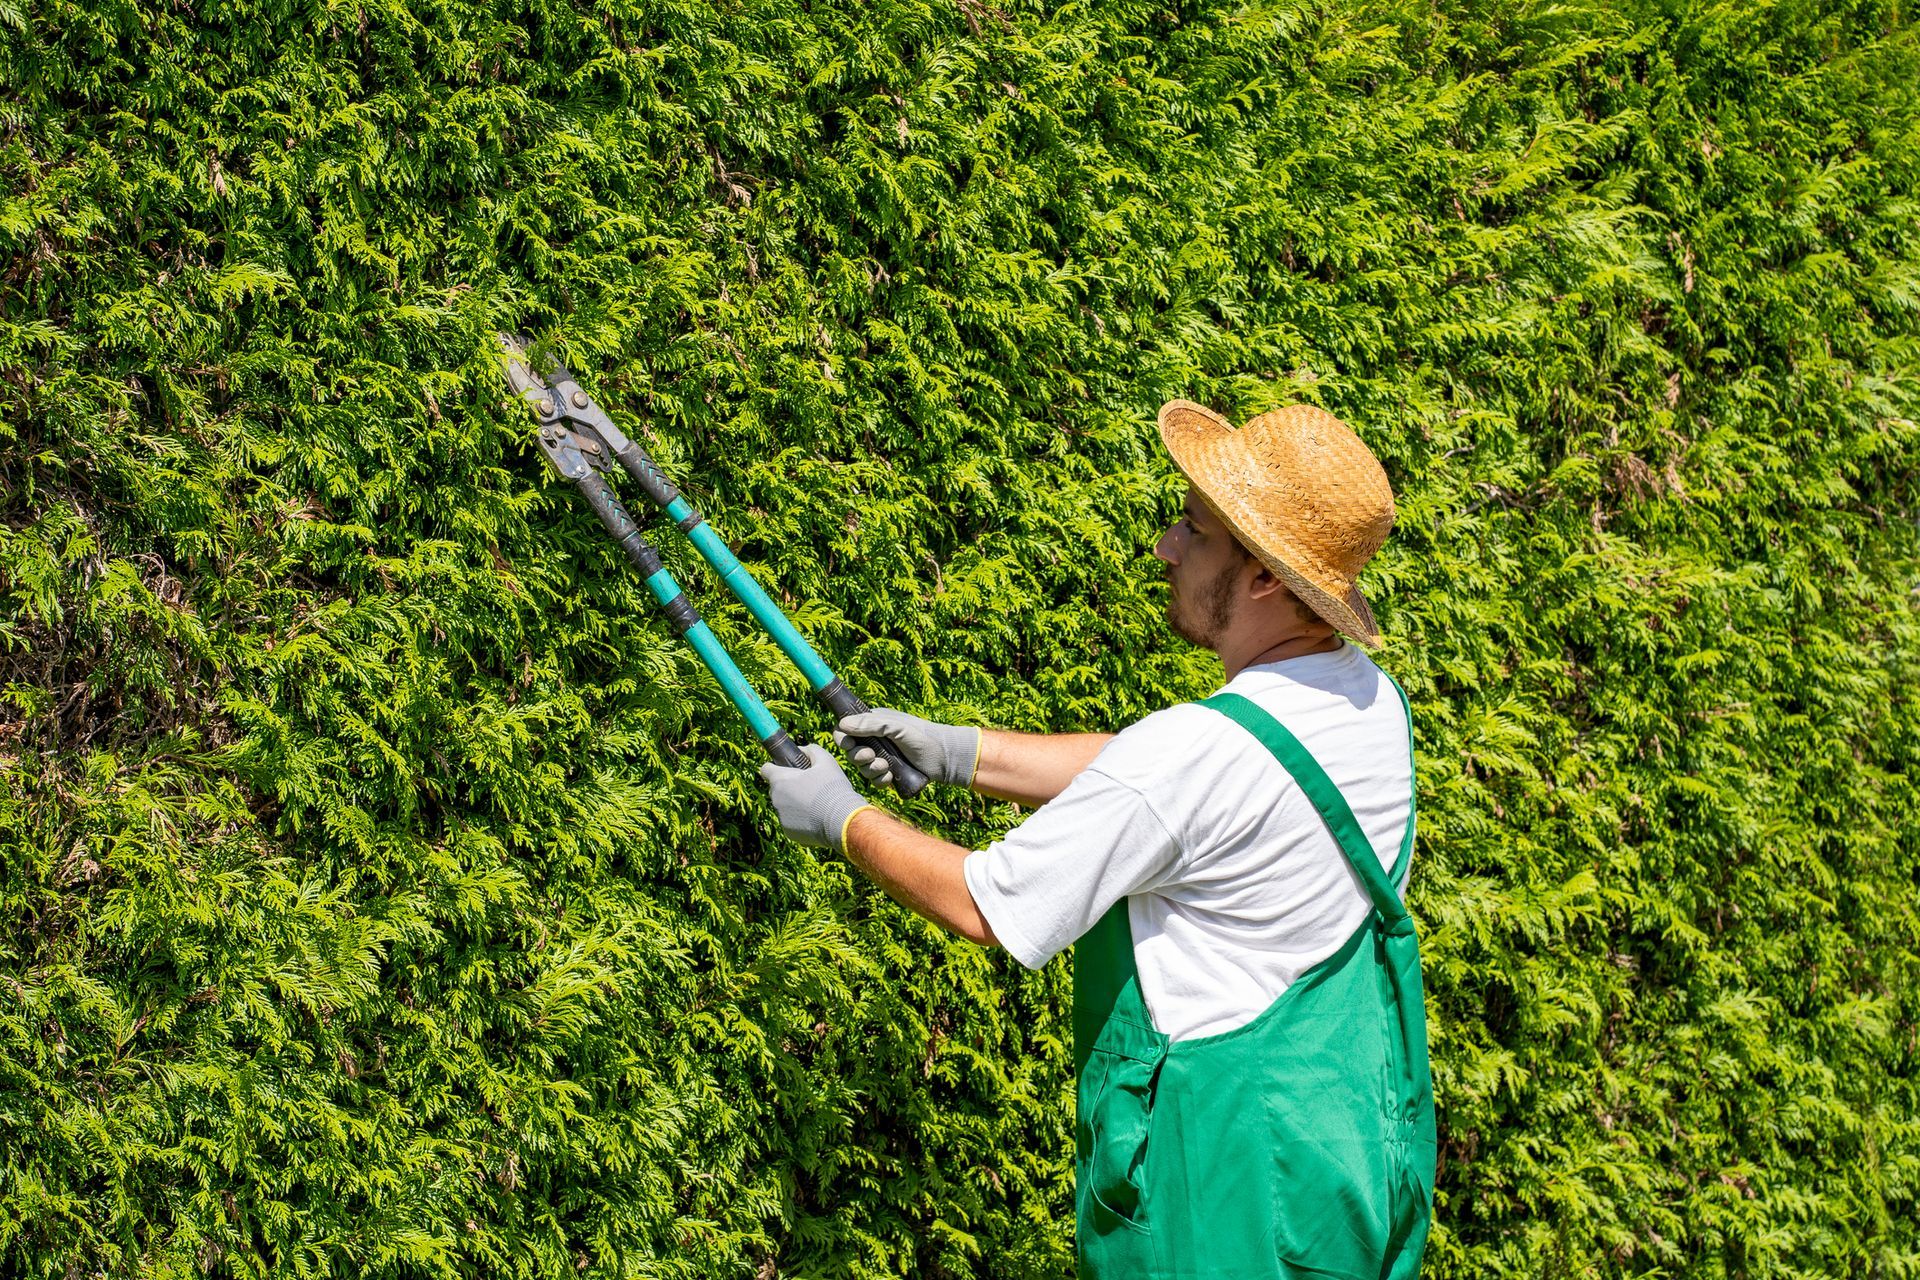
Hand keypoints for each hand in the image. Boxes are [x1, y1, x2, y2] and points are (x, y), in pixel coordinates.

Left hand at [759, 744, 872, 849]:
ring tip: (816, 804)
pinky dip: (800, 819)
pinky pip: (791, 822)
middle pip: (776, 788)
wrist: (842, 821)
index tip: (787, 768)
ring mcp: (781, 817)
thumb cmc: (833, 789)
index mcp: (780, 780)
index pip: (766, 769)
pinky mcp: (789, 832)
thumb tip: (803, 749)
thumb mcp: (826, 761)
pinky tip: (816, 818)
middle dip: (788, 786)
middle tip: (809, 786)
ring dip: (794, 804)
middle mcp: (776, 799)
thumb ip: (811, 750)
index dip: (775, 766)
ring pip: (784, 806)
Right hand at [834, 709, 980, 787]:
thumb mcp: (897, 728)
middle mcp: (876, 740)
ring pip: (862, 768)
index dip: (843, 739)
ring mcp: (882, 757)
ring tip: (887, 768)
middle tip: (871, 757)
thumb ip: (871, 725)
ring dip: (870, 770)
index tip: (849, 745)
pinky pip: (874, 781)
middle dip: (858, 757)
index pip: (846, 730)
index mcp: (874, 724)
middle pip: (851, 752)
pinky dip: (880, 781)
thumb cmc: (923, 737)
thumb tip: (842, 725)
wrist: (945, 759)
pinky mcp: (890, 773)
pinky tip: (891, 777)